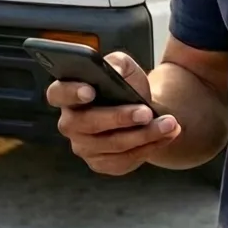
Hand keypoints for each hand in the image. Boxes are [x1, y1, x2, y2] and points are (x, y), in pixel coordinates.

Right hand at [45, 52, 181, 175]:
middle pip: (88, 124)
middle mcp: (70, 123)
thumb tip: (112, 70)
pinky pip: (124, 160)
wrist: (140, 107)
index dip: (71, 93)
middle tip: (146, 112)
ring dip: (144, 135)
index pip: (58, 93)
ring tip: (169, 123)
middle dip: (119, 118)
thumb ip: (116, 63)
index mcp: (67, 94)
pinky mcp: (101, 163)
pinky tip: (167, 135)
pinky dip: (149, 147)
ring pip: (112, 145)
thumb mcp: (123, 66)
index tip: (90, 91)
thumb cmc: (125, 84)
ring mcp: (84, 147)